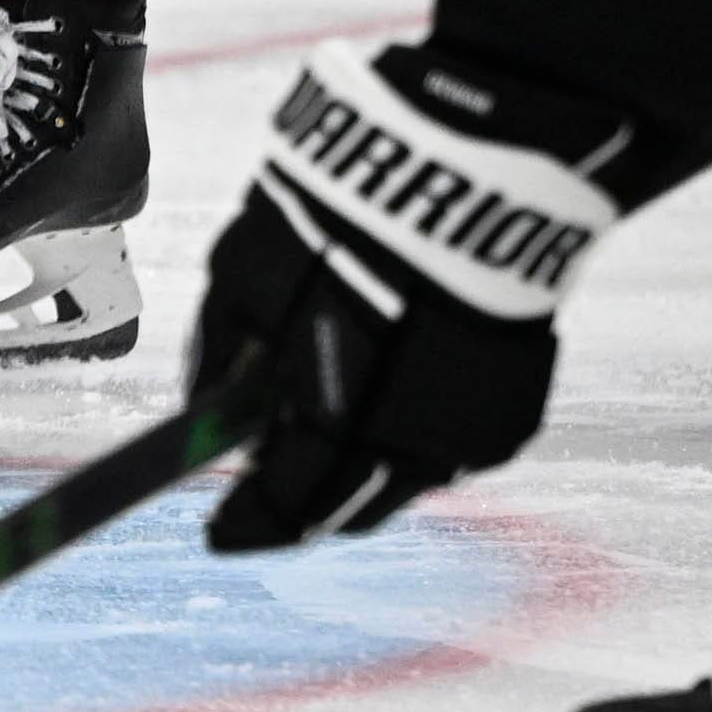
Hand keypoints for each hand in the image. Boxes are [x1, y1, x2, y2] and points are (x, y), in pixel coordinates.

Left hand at [189, 39, 626, 551]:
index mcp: (339, 421)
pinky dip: (414, 430)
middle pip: (347, 510)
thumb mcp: (240, 281)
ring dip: (362, 466)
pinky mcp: (512, 414)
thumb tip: (199, 414)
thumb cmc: (336, 223)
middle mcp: (410, 448)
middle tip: (268, 480)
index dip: (247, 524)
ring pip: (403, 482)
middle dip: (303, 501)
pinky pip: (449, 445)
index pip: (285, 507)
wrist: (465, 180)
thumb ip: (217, 359)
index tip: (218, 532)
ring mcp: (471, 435)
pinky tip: (395, 386)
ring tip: (332, 418)